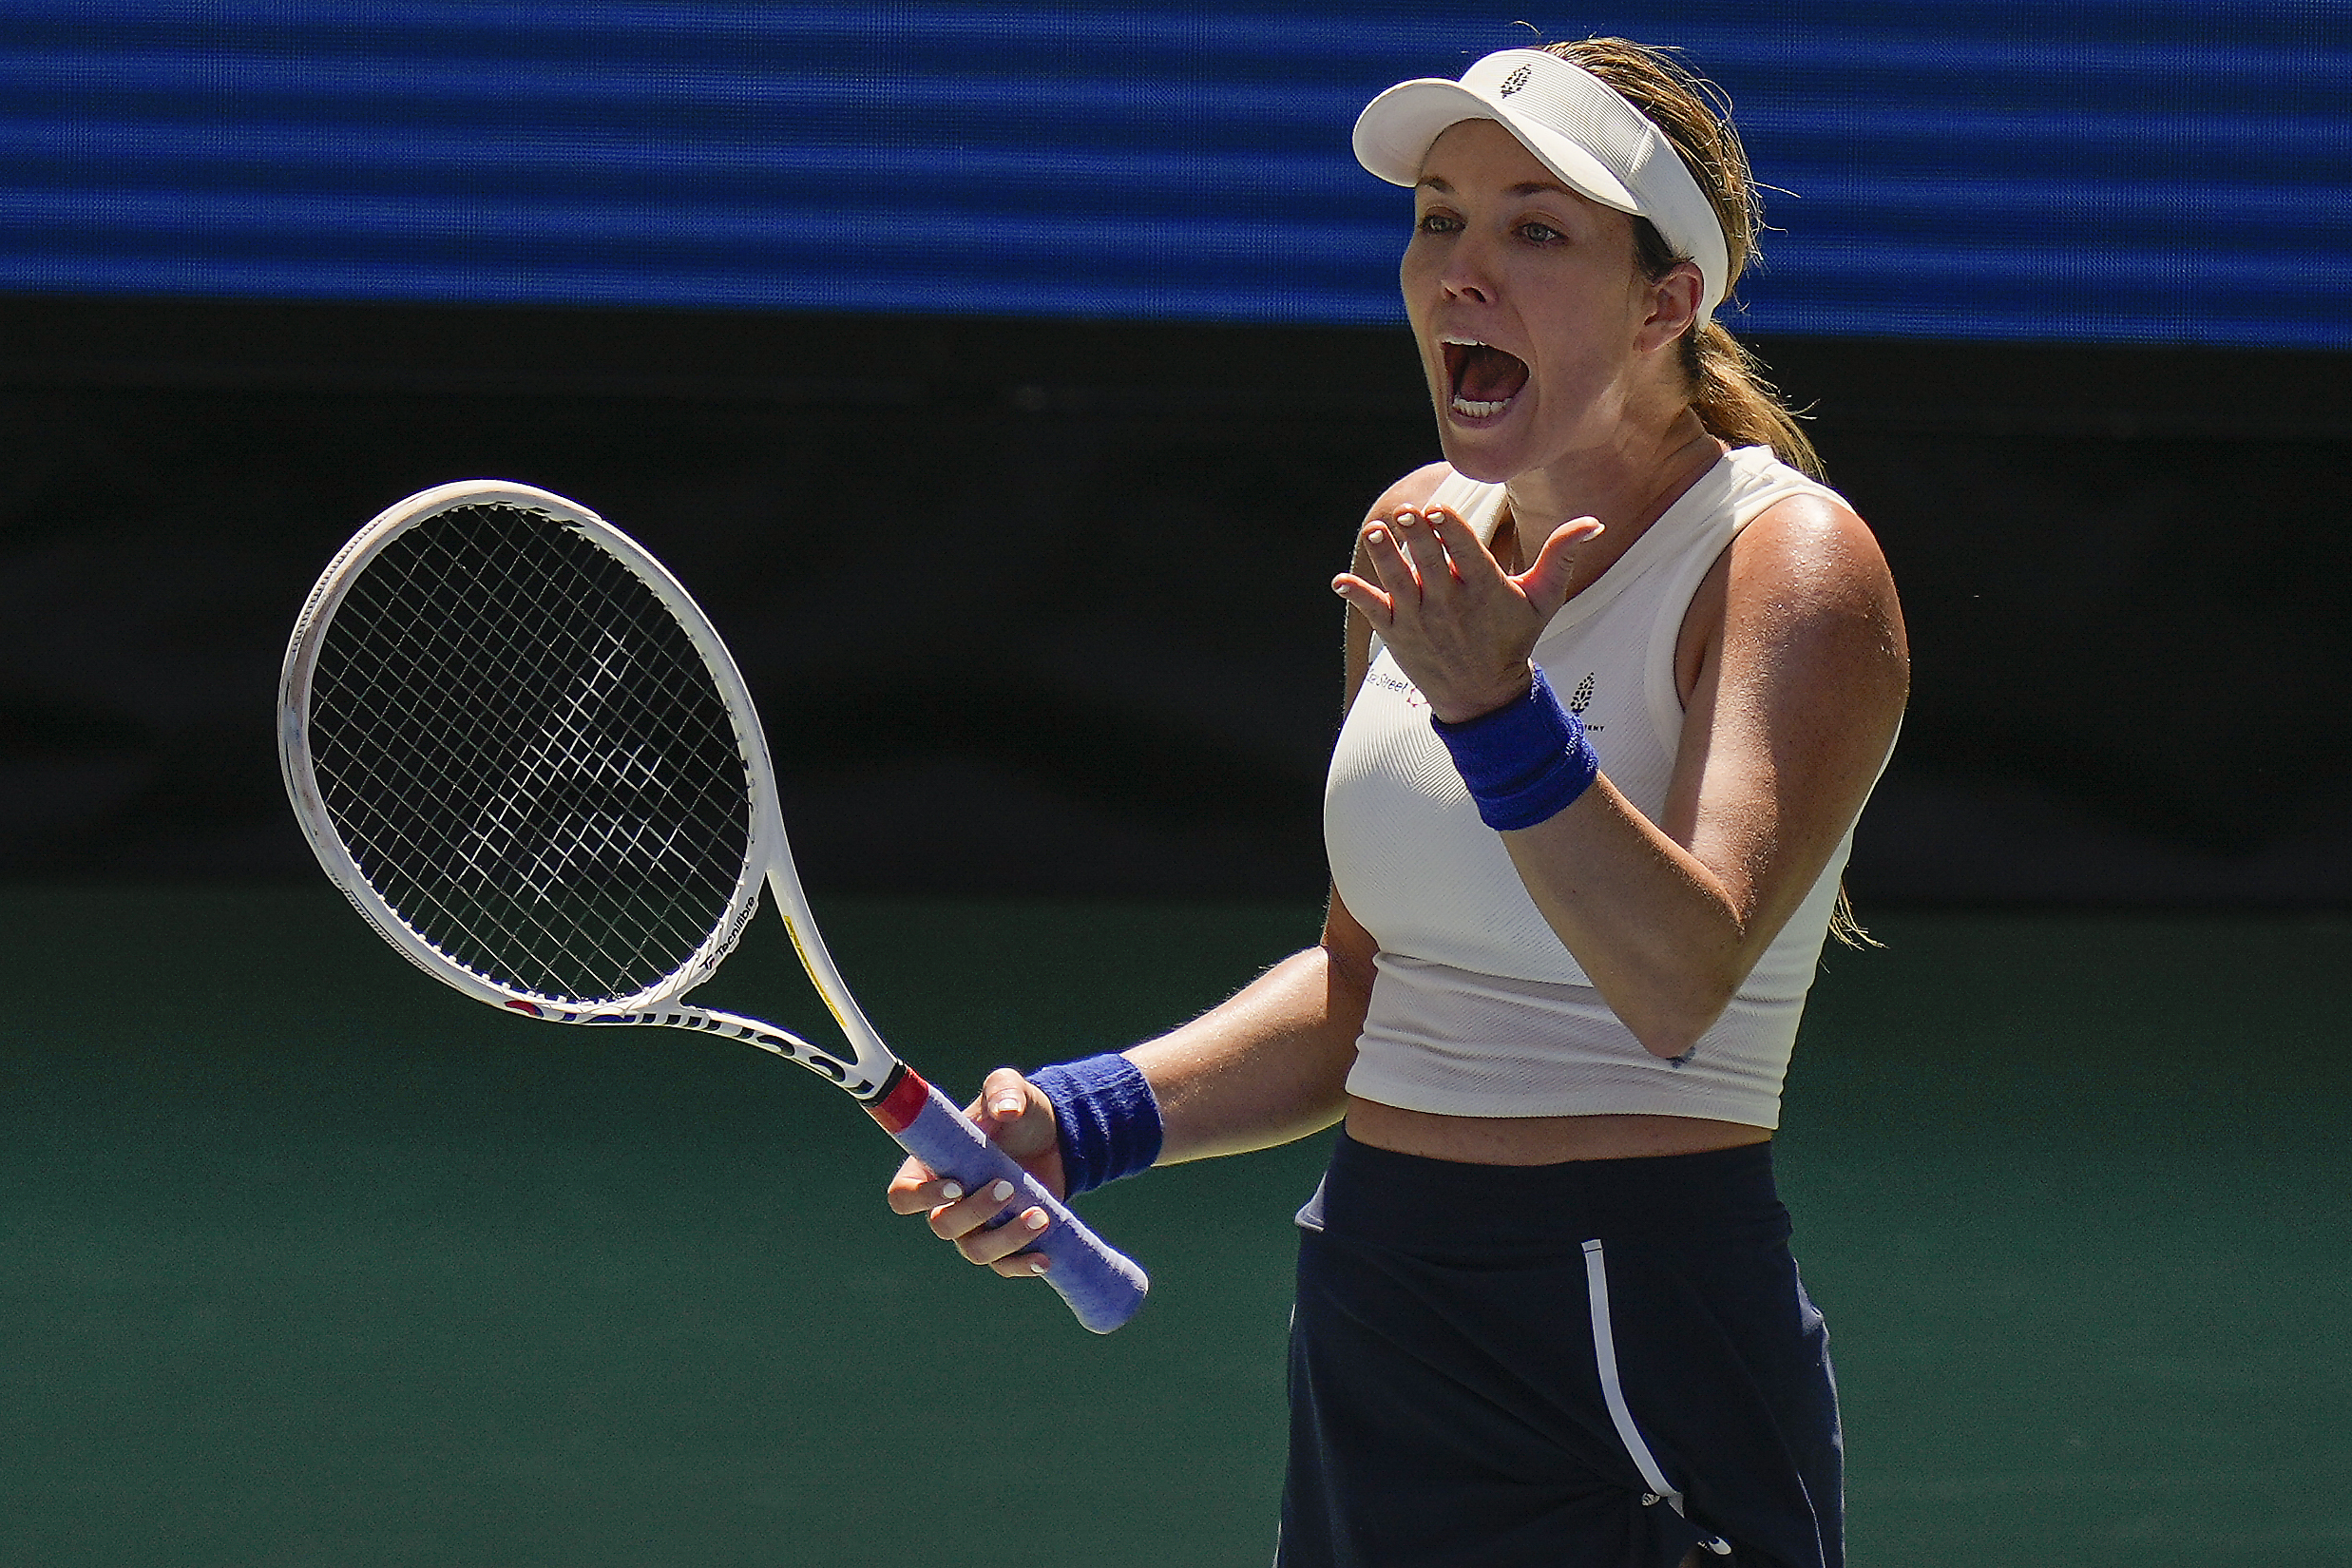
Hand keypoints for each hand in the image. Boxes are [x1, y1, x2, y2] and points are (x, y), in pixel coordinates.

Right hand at [884, 1067, 1069, 1279]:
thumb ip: (1003, 1090)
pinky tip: (1045, 1257)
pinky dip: (1022, 1265)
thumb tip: (1007, 1109)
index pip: (904, 1195)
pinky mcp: (1007, 1241)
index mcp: (932, 1166)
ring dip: (1007, 1239)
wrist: (1055, 1134)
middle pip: (943, 1226)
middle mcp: (948, 1203)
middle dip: (976, 1211)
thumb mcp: (1009, 1088)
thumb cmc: (1017, 1109)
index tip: (957, 1185)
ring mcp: (977, 1226)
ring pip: (977, 1251)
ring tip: (1041, 1216)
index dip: (922, 1197)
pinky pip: (1005, 1265)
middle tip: (1009, 1186)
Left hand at [1333, 505, 1600, 722]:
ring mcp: (1419, 619)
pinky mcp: (1395, 633)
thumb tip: (1593, 522)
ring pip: (1396, 581)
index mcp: (1483, 588)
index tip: (1436, 511)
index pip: (1464, 551)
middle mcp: (1448, 603)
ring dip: (1384, 557)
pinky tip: (1339, 581)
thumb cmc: (1513, 640)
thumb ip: (1561, 556)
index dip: (1448, 529)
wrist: (1483, 696)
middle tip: (1406, 515)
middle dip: (1416, 537)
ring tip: (1375, 533)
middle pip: (1429, 562)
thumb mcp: (1542, 600)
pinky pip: (1371, 610)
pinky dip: (1355, 595)